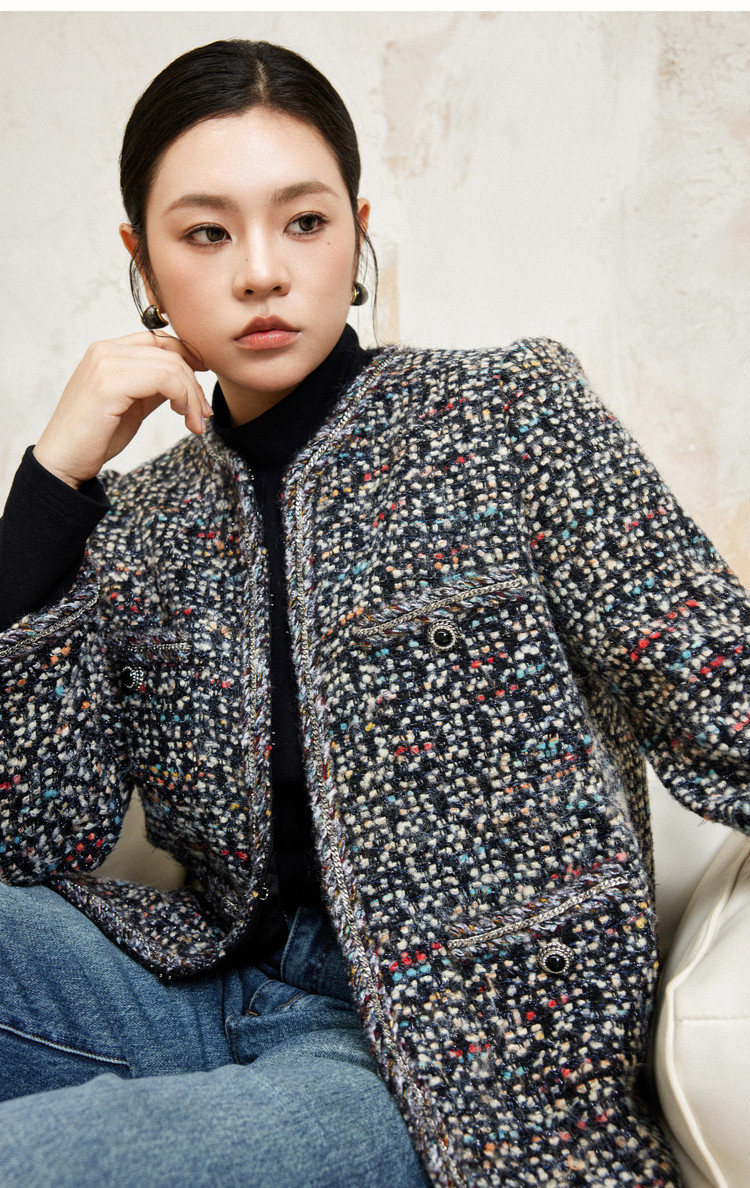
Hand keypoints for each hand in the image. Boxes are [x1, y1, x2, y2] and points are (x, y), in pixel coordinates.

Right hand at [33, 331, 211, 487]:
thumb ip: (153, 386)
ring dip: (192, 397)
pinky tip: (184, 417)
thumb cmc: (95, 437)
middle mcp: (106, 350)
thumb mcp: (132, 404)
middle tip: (203, 414)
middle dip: (195, 385)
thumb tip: (184, 379)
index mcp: (108, 350)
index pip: (159, 339)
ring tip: (195, 422)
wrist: (64, 460)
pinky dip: (183, 398)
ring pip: (172, 367)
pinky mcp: (110, 383)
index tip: (203, 380)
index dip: (188, 357)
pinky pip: (164, 380)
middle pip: (170, 353)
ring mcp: (106, 363)